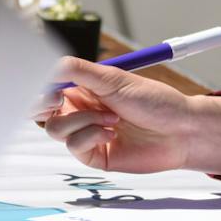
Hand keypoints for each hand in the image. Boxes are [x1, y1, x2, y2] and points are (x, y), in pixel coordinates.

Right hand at [35, 56, 220, 174]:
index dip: (38, 87)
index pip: (47, 87)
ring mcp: (87, 133)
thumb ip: (79, 71)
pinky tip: (112, 132)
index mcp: (84, 88)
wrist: (181, 130)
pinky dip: (89, 136)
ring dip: (82, 121)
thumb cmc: (155, 101)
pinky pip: (74, 147)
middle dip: (43, 106)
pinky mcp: (94, 155)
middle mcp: (82, 110)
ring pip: (56, 129)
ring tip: (113, 118)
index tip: (46, 86)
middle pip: (42, 111)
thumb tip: (47, 65)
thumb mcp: (115, 79)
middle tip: (57, 101)